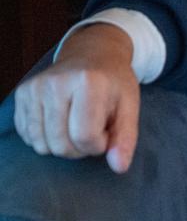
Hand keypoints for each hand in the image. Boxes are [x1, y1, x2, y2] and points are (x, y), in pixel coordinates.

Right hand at [13, 23, 140, 172]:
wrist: (92, 53)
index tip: (107, 131)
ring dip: (62, 144)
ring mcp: (35, 88)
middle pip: (61, 145)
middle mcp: (56, 83)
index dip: (99, 144)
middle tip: (93, 128)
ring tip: (77, 123)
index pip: (85, 137)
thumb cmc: (113, 82)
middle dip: (81, 147)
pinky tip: (61, 120)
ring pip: (42, 145)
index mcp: (87, 82)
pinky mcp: (22, 94)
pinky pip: (29, 137)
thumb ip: (126, 138)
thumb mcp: (129, 106)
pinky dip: (46, 137)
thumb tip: (119, 167)